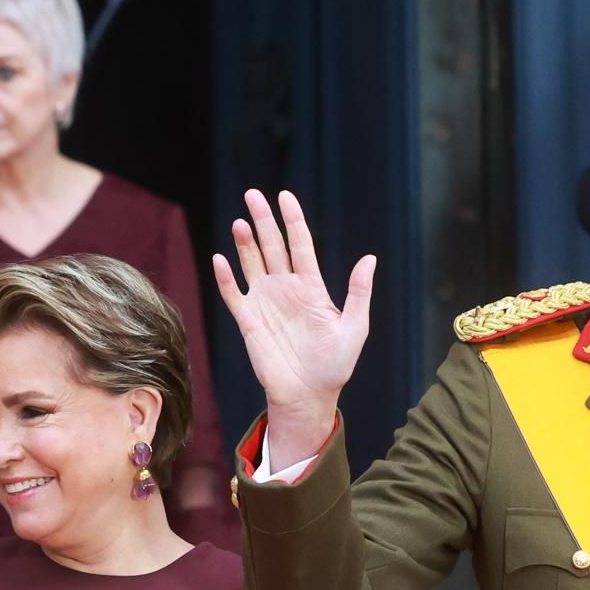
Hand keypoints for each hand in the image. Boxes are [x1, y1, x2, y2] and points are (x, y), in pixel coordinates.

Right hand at [212, 189, 374, 465]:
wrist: (309, 395)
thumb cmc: (335, 364)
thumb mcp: (354, 327)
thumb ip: (359, 292)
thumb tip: (369, 257)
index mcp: (312, 287)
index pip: (300, 245)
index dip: (293, 220)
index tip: (285, 196)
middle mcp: (286, 289)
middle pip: (272, 246)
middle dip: (264, 220)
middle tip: (253, 194)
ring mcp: (265, 303)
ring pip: (252, 264)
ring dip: (245, 243)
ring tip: (241, 222)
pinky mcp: (248, 321)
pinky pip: (234, 294)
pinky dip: (226, 278)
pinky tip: (220, 259)